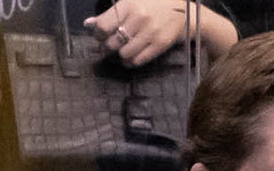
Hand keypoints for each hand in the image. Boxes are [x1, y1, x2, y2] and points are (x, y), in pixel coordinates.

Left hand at [83, 0, 237, 66]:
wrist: (184, 11)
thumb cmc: (154, 4)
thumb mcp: (132, 2)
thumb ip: (110, 13)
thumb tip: (88, 24)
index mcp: (129, 4)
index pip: (104, 26)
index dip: (98, 34)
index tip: (100, 35)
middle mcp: (140, 18)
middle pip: (112, 42)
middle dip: (107, 46)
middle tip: (109, 46)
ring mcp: (151, 32)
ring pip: (124, 53)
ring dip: (120, 55)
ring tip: (121, 52)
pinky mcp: (160, 44)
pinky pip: (139, 60)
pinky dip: (131, 62)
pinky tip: (130, 58)